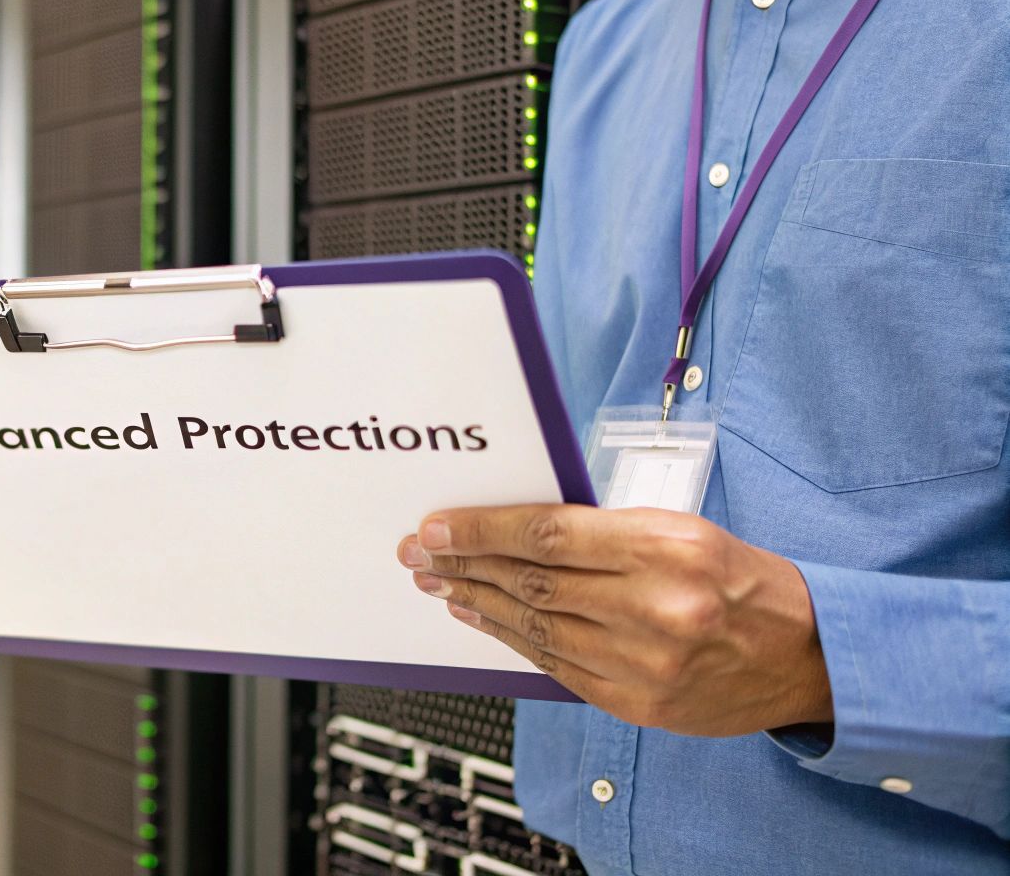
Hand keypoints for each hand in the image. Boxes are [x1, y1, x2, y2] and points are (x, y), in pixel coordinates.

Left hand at [397, 505, 833, 737]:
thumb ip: (603, 531)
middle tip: (419, 554)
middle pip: (533, 581)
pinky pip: (556, 665)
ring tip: (440, 583)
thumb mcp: (682, 530)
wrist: (809, 655)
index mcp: (668, 548)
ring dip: (478, 603)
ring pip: (536, 626)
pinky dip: (513, 639)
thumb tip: (516, 528)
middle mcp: (656, 606)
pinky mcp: (638, 702)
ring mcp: (646, 662)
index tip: (437, 527)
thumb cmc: (742, 581)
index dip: (482, 530)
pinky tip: (483, 619)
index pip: (548, 534)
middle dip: (464, 565)